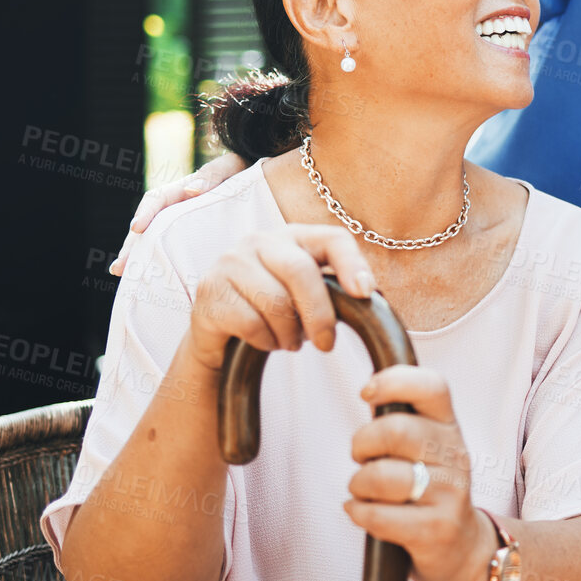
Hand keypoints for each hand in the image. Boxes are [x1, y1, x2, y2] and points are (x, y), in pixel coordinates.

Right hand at [112, 152, 250, 276]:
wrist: (258, 181)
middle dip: (131, 245)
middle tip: (119, 265)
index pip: (158, 199)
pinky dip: (158, 263)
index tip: (136, 228)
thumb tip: (191, 189)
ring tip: (121, 273)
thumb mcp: (230, 167)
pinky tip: (148, 282)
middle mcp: (176, 208)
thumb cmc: (241, 172)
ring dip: (137, 256)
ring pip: (153, 241)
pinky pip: (170, 251)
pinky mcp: (190, 239)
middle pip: (148, 225)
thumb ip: (213, 175)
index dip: (146, 212)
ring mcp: (180, 225)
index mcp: (183, 190)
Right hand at [183, 224, 374, 371]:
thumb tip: (371, 294)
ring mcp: (230, 262)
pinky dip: (264, 341)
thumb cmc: (273, 310)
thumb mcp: (306, 294)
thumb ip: (335, 288)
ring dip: (288, 333)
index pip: (332, 238)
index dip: (352, 263)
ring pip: (274, 301)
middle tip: (326, 344)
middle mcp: (260, 240)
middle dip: (319, 314)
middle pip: (301, 271)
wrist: (220, 333)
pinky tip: (264, 341)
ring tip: (288, 341)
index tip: (366, 293)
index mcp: (293, 235)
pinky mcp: (209, 291)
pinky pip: (249, 322)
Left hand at [344, 366, 495, 580]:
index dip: (395, 381)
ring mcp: (450, 494)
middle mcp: (455, 456)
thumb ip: (404, 421)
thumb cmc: (431, 490)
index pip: (432, 387)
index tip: (367, 393)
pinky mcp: (436, 530)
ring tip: (363, 491)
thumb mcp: (428, 448)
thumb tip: (370, 391)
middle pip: (396, 430)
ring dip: (358, 484)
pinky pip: (378, 516)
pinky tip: (362, 512)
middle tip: (362, 458)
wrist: (465, 549)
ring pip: (383, 476)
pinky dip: (358, 512)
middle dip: (362, 444)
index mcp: (450, 428)